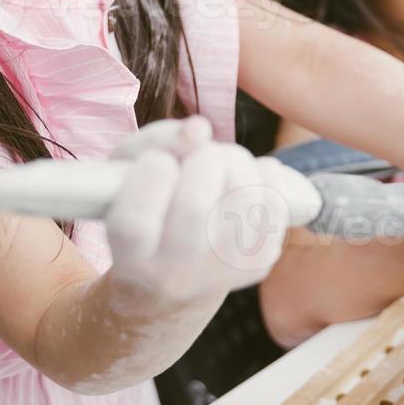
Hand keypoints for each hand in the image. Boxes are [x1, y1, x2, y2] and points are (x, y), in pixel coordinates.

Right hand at [104, 117, 304, 302]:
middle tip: (202, 152)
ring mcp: (218, 273)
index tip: (159, 160)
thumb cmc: (147, 202)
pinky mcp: (255, 265)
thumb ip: (155, 143)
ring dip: (238, 161)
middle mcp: (171, 275)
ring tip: (224, 160)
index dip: (150, 179)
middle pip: (195, 206)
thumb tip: (199, 130)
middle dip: (204, 159)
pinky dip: (266, 175)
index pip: (136, 223)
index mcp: (130, 256)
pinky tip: (248, 174)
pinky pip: (274, 206)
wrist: (176, 264)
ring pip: (243, 200)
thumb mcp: (129, 171)